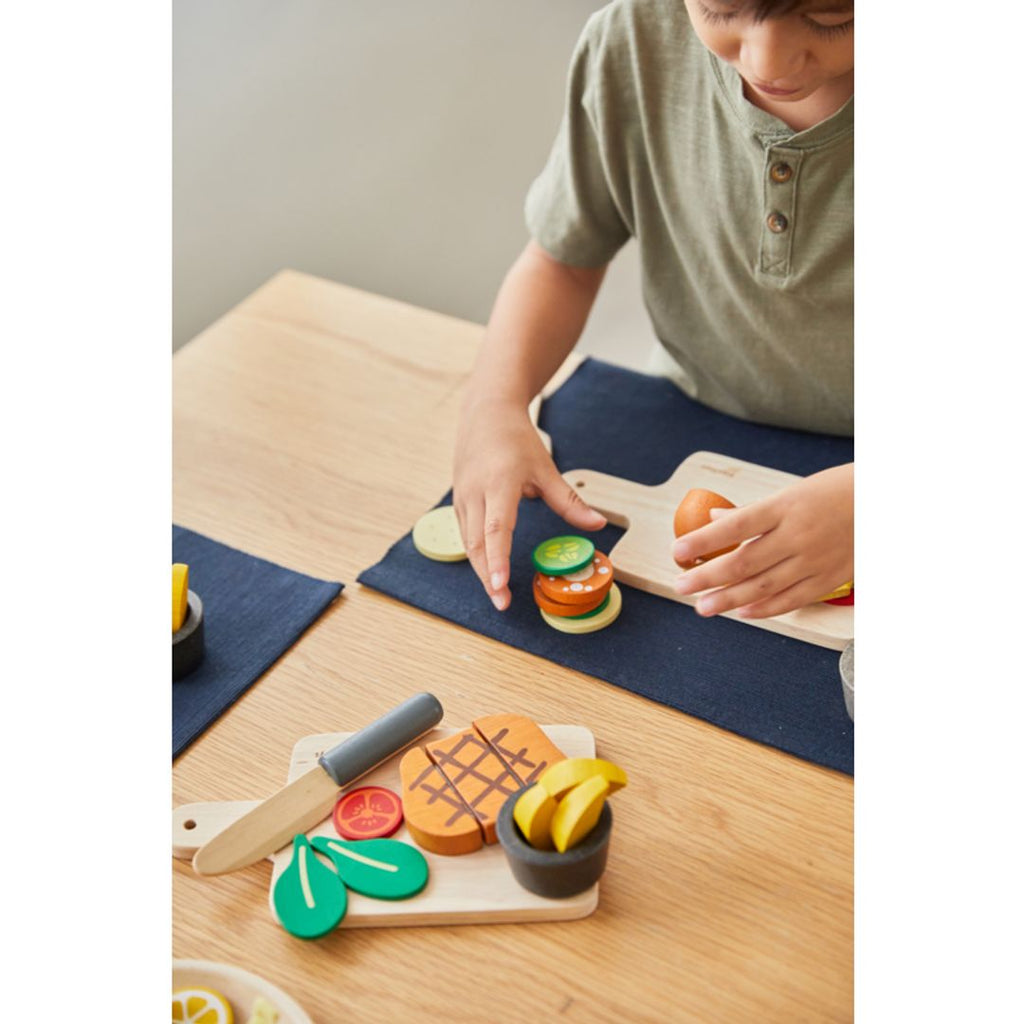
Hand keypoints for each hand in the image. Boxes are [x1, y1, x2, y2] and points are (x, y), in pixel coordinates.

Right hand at [453, 397, 605, 609]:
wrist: (485, 411)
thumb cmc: (517, 439)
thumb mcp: (546, 468)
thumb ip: (569, 502)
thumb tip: (597, 525)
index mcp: (499, 483)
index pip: (496, 528)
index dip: (497, 559)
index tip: (500, 585)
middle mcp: (475, 493)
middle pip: (477, 543)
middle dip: (488, 576)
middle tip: (502, 603)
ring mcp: (462, 497)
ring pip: (468, 542)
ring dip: (481, 569)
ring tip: (497, 594)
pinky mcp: (458, 500)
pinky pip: (465, 533)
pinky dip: (476, 554)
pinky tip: (488, 570)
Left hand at [671, 463, 852, 617]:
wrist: (886, 502)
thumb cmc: (835, 492)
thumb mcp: (792, 492)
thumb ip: (752, 512)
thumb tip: (714, 520)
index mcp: (785, 507)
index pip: (734, 527)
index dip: (703, 541)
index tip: (677, 550)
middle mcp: (798, 535)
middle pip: (744, 561)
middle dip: (707, 577)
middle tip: (680, 586)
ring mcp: (814, 560)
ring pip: (764, 586)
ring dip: (729, 599)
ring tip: (702, 607)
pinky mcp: (829, 579)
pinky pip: (792, 599)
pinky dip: (765, 609)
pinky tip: (742, 613)